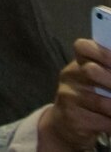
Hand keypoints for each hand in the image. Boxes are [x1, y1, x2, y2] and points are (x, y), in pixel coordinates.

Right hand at [36, 37, 110, 151]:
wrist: (64, 123)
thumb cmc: (87, 97)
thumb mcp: (94, 80)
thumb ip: (106, 71)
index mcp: (77, 64)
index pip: (82, 47)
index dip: (104, 53)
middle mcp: (69, 76)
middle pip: (91, 71)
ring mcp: (68, 97)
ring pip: (102, 102)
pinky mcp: (73, 118)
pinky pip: (103, 122)